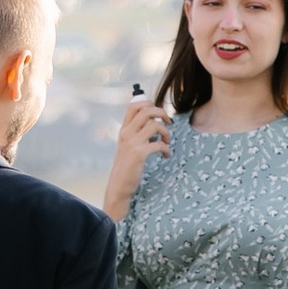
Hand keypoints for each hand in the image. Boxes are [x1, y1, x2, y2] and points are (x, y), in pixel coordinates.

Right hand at [102, 95, 172, 221]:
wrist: (119, 185)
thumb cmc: (126, 165)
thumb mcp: (127, 145)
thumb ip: (136, 132)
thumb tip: (153, 121)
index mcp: (124, 129)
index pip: (133, 105)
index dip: (148, 103)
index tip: (158, 114)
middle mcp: (127, 133)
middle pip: (147, 110)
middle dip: (162, 113)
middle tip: (168, 123)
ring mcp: (132, 143)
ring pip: (154, 125)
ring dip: (166, 133)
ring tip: (166, 142)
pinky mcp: (139, 154)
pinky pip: (158, 144)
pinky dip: (166, 149)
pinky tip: (165, 155)